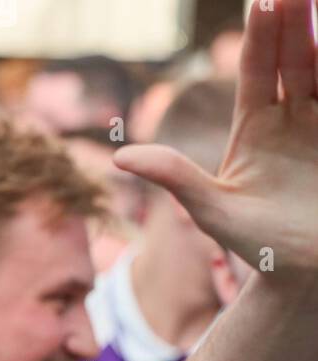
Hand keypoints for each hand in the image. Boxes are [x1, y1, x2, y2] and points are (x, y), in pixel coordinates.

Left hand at [115, 0, 317, 280]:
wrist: (306, 277)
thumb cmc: (258, 247)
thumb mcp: (212, 209)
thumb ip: (174, 177)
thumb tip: (118, 158)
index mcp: (255, 128)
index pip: (258, 69)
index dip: (262, 35)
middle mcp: (291, 118)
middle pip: (295, 57)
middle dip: (296, 20)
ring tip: (315, 1)